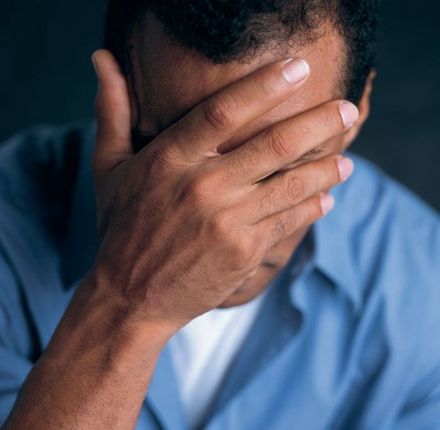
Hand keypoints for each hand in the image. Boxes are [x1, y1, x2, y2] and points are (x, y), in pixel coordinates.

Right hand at [90, 50, 356, 331]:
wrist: (130, 296)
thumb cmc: (121, 229)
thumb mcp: (109, 169)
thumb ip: (111, 113)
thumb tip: (101, 59)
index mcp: (169, 160)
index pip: (224, 111)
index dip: (265, 86)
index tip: (299, 69)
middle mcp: (203, 186)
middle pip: (275, 144)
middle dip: (319, 122)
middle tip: (347, 109)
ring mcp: (226, 221)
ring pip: (292, 186)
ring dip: (326, 169)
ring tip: (347, 160)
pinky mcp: (243, 251)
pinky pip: (288, 222)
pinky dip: (312, 208)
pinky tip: (326, 199)